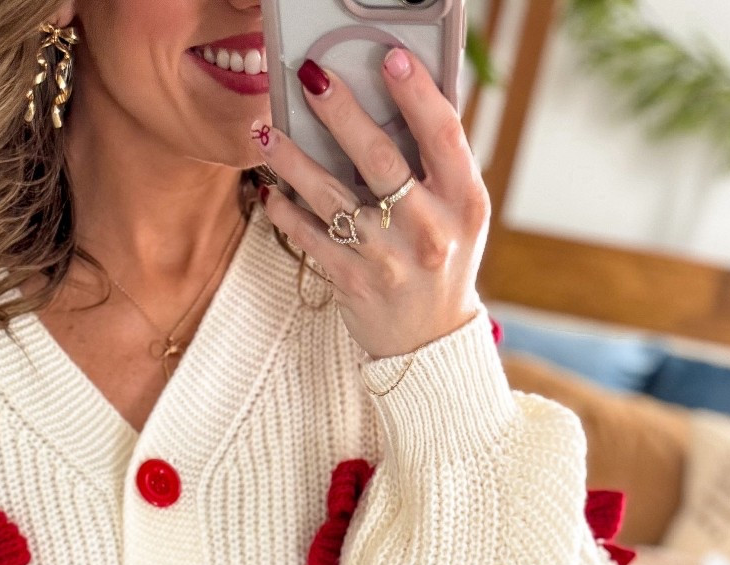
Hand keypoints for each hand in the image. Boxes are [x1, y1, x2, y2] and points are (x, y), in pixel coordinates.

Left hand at [254, 49, 489, 360]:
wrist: (430, 341)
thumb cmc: (443, 262)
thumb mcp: (461, 214)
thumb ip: (438, 165)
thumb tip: (395, 101)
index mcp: (464, 202)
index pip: (443, 134)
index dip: (416, 92)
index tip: (391, 58)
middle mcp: (429, 230)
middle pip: (379, 158)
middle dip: (341, 112)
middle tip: (311, 78)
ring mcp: (388, 259)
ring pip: (331, 197)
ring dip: (292, 160)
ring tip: (265, 132)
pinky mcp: (353, 283)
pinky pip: (309, 238)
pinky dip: (285, 212)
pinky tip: (268, 189)